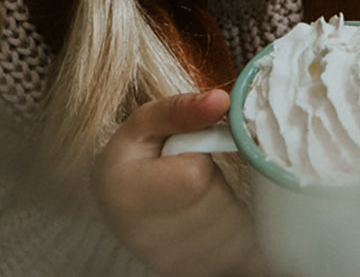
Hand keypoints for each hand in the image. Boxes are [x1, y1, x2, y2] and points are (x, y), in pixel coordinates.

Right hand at [93, 90, 265, 276]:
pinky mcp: (196, 274)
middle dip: (216, 181)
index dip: (202, 157)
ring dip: (226, 204)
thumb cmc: (135, 159)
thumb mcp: (145, 123)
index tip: (190, 150)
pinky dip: (232, 229)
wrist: (121, 208)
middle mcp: (146, 239)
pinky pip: (238, 250)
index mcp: (126, 195)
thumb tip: (222, 99)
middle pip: (217, 202)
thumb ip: (180, 109)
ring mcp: (172, 264)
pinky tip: (207, 219)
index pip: (195, 178)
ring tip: (198, 195)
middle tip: (193, 173)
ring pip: (232, 226)